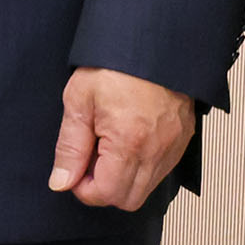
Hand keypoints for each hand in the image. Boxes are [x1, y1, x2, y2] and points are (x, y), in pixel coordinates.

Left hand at [49, 66, 196, 208]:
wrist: (152, 44)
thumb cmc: (115, 66)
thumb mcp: (79, 100)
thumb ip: (70, 146)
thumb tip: (61, 181)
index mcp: (129, 143)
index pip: (106, 194)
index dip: (83, 189)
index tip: (74, 171)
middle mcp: (156, 152)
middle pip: (128, 200)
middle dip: (103, 188)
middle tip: (89, 159)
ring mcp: (173, 149)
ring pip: (146, 189)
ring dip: (123, 180)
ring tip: (107, 147)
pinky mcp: (182, 143)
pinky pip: (161, 173)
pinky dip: (141, 169)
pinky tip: (126, 144)